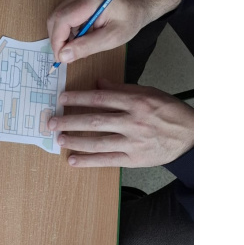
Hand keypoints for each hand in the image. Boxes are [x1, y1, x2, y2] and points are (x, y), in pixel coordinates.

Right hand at [47, 0, 182, 63]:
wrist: (139, 2)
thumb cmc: (130, 19)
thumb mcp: (112, 38)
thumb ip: (87, 46)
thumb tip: (63, 56)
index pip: (62, 19)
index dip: (57, 41)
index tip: (61, 58)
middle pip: (55, 16)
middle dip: (57, 39)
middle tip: (67, 55)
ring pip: (57, 15)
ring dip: (62, 33)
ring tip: (78, 44)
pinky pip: (63, 12)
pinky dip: (67, 27)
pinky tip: (80, 34)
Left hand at [48, 79, 192, 167]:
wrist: (191, 134)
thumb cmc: (169, 112)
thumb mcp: (148, 93)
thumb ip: (122, 89)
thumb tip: (98, 83)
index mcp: (136, 101)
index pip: (101, 98)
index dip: (79, 98)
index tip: (63, 99)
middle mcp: (133, 122)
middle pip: (95, 120)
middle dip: (70, 121)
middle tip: (52, 121)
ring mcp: (133, 142)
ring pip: (98, 141)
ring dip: (75, 140)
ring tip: (59, 139)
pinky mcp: (134, 159)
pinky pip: (106, 160)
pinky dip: (88, 161)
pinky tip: (72, 160)